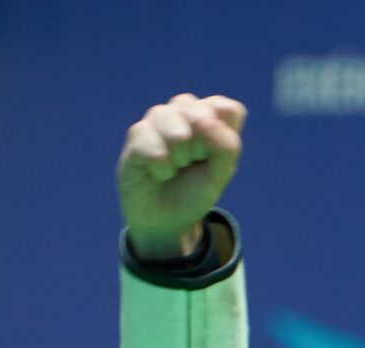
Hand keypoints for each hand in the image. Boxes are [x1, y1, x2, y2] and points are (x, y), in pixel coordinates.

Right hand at [116, 93, 246, 261]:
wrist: (166, 220)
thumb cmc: (193, 192)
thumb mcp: (219, 175)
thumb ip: (226, 147)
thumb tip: (207, 120)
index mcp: (211, 117)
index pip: (227, 109)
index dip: (223, 138)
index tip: (213, 158)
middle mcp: (184, 111)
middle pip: (201, 113)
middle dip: (201, 149)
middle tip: (191, 164)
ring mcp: (159, 120)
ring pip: (173, 121)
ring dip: (179, 155)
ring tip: (176, 168)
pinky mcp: (137, 134)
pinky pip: (151, 141)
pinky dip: (161, 165)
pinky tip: (160, 173)